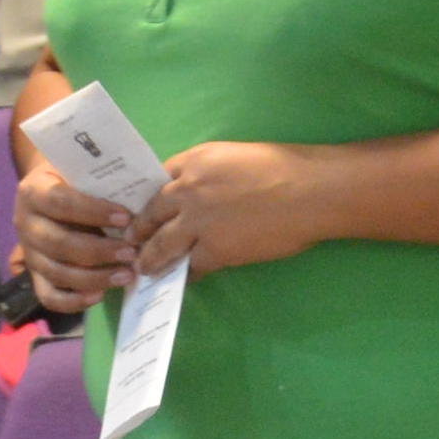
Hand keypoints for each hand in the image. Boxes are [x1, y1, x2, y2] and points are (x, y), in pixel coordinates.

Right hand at [18, 152, 142, 312]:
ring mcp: (29, 253)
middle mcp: (25, 224)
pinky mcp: (35, 277)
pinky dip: (74, 301)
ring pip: (57, 272)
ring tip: (126, 274)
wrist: (50, 193)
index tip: (126, 218)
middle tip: (132, 253)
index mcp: (33, 192)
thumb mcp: (82, 174)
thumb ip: (102, 186)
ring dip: (95, 277)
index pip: (60, 203)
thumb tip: (143, 202)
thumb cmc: (75, 181)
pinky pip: (50, 297)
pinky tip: (100, 294)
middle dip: (99, 251)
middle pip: (59, 243)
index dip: (94, 212)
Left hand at [129, 139, 336, 277]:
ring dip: (149, 258)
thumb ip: (211, 173)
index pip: (156, 179)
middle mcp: (188, 189)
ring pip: (160, 244)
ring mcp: (198, 222)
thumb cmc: (284, 167)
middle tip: (129, 241)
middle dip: (137, 230)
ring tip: (142, 268)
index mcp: (195, 160)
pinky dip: (181, 275)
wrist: (310, 190)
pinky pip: (189, 266)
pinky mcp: (215, 250)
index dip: (145, 197)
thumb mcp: (236, 157)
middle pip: (149, 213)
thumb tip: (202, 193)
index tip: (139, 209)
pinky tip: (177, 281)